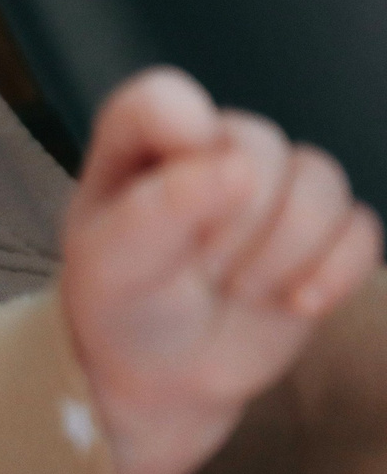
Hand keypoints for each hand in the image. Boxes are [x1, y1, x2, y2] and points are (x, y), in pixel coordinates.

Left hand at [61, 68, 380, 473]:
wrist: (161, 375)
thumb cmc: (121, 306)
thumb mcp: (112, 266)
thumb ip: (161, 211)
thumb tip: (238, 167)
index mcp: (140, 143)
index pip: (162, 99)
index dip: (179, 125)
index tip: (181, 172)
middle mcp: (211, 150)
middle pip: (258, 144)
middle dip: (231, 224)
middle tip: (195, 270)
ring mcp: (275, 187)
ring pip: (321, 179)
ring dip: (279, 252)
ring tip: (234, 290)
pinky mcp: (325, 233)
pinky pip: (360, 228)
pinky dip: (334, 272)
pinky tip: (295, 304)